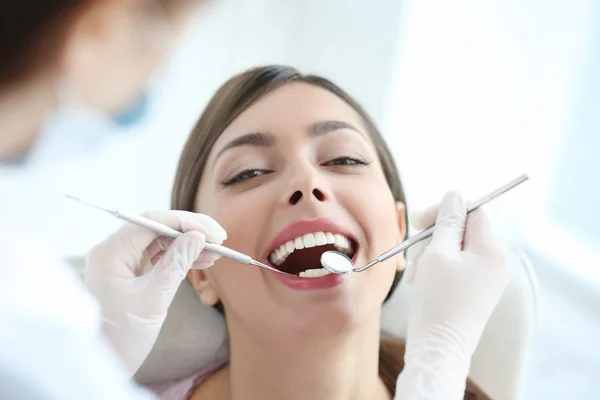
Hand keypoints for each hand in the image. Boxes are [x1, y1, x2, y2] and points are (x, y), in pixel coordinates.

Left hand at [84, 210, 226, 376]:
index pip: (152, 222)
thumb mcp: (155, 298)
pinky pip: (156, 257)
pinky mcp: (128, 273)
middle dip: (189, 232)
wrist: (104, 365)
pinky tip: (201, 262)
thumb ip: (177, 263)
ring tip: (215, 254)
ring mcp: (119, 262)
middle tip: (220, 239)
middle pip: (156, 228)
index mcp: (110, 253)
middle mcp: (112, 251)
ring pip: (159, 241)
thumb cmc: (123, 336)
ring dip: (187, 245)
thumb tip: (198, 236)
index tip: (213, 233)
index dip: (186, 223)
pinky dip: (178, 258)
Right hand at [395, 191, 510, 398]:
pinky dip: (437, 268)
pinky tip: (424, 282)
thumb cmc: (437, 301)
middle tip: (415, 251)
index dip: (444, 212)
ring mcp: (487, 278)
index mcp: (493, 250)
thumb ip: (447, 222)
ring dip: (432, 254)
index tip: (419, 221)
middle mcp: (496, 263)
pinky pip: (456, 266)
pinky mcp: (475, 291)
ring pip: (455, 248)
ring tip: (419, 274)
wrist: (438, 350)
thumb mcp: (438, 254)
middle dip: (435, 236)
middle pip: (463, 229)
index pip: (472, 212)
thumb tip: (455, 195)